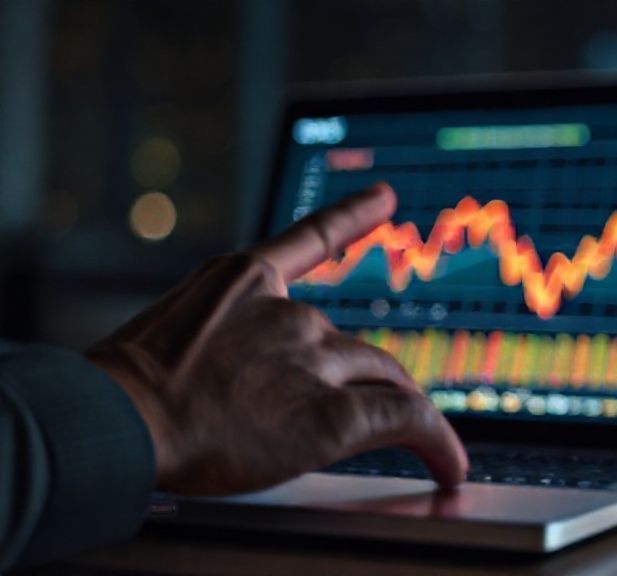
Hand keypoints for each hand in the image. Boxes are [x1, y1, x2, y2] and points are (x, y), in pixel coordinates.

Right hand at [86, 183, 466, 494]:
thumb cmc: (127, 389)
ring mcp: (315, 359)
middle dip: (365, 379)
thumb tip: (248, 371)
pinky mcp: (335, 413)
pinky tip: (450, 464)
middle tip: (374, 409)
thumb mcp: (171, 334)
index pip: (311, 238)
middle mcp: (292, 313)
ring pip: (383, 379)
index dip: (354, 214)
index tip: (386, 196)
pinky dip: (437, 444)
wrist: (119, 418)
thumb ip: (222, 337)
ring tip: (430, 447)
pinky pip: (406, 421)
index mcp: (246, 282)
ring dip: (401, 409)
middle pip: (353, 344)